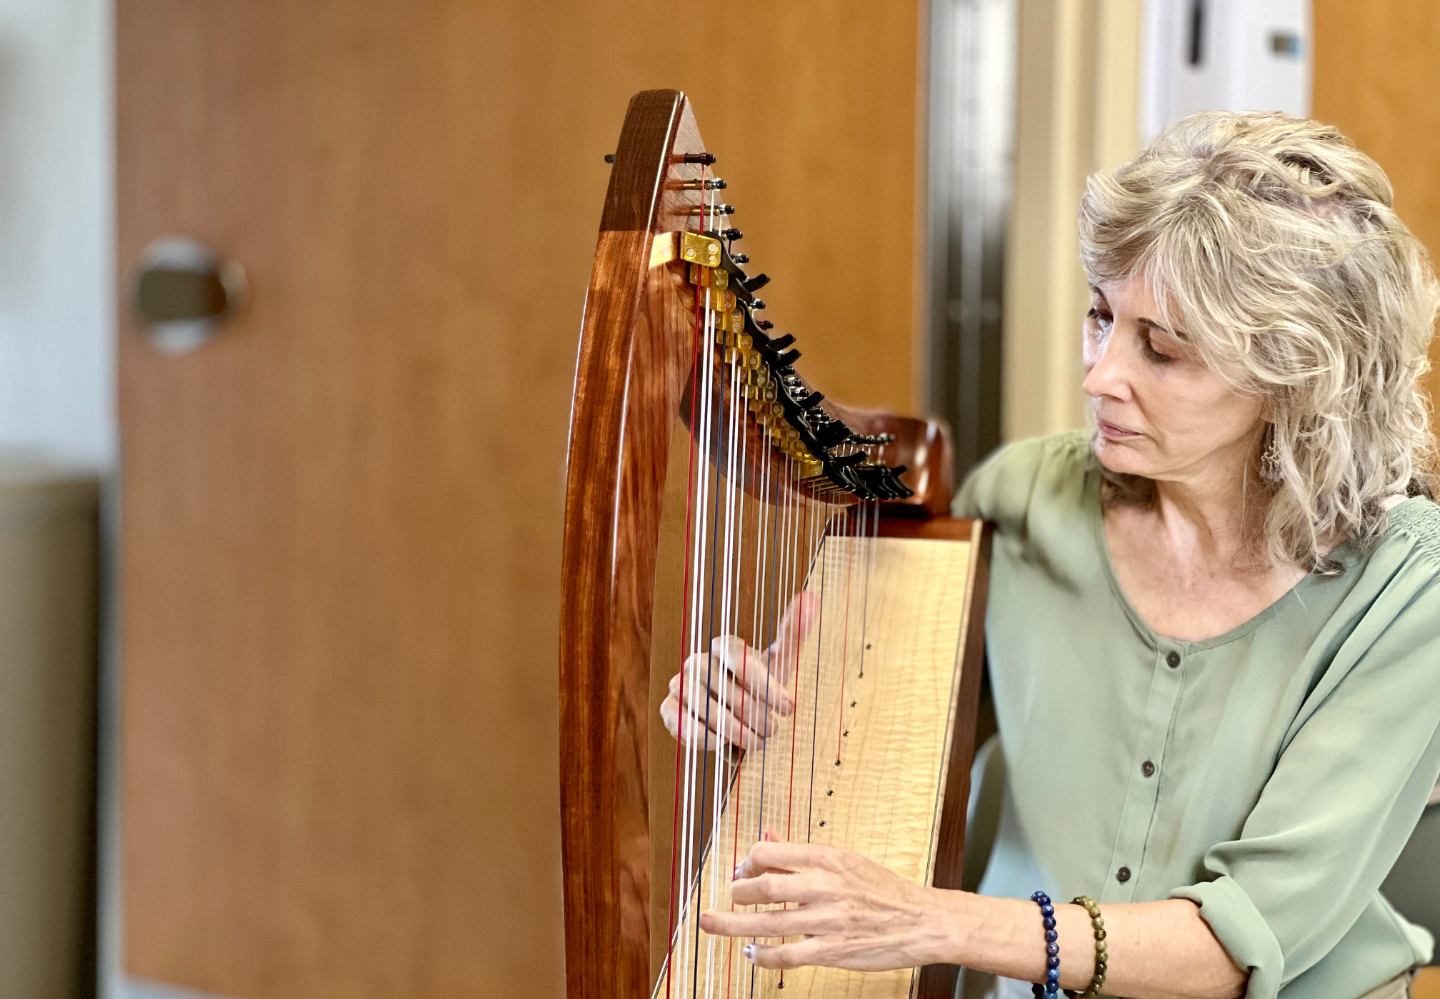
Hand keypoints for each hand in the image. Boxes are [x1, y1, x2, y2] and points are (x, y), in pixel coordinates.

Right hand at [660, 592, 816, 750]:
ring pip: (707, 709)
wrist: (734, 715)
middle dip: (756, 715)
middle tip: (774, 732)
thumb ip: (793, 633)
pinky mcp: (670, 710)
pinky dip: (707, 739)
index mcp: (724, 646)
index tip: (790, 708)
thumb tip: (812, 596)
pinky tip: (726, 746)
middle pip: (726, 689)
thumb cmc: (758, 687)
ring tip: (757, 742)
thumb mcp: (779, 664)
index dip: (766, 686)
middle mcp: (698, 662)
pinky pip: (684, 724)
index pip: (739, 657)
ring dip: (736, 731)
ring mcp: (680, 685)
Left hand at [698, 835, 962, 970]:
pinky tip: (751, 953)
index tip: (741, 869)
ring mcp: (828, 920)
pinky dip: (762, 955)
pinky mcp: (832, 950)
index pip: (772, 853)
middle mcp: (825, 886)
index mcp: (828, 858)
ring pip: (768, 922)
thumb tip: (767, 834)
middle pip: (764, 886)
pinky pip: (787, 955)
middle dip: (737, 892)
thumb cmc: (883, 889)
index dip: (748, 861)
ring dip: (734, 925)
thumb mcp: (845, 860)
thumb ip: (803, 852)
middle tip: (729, 896)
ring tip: (712, 924)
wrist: (922, 921)